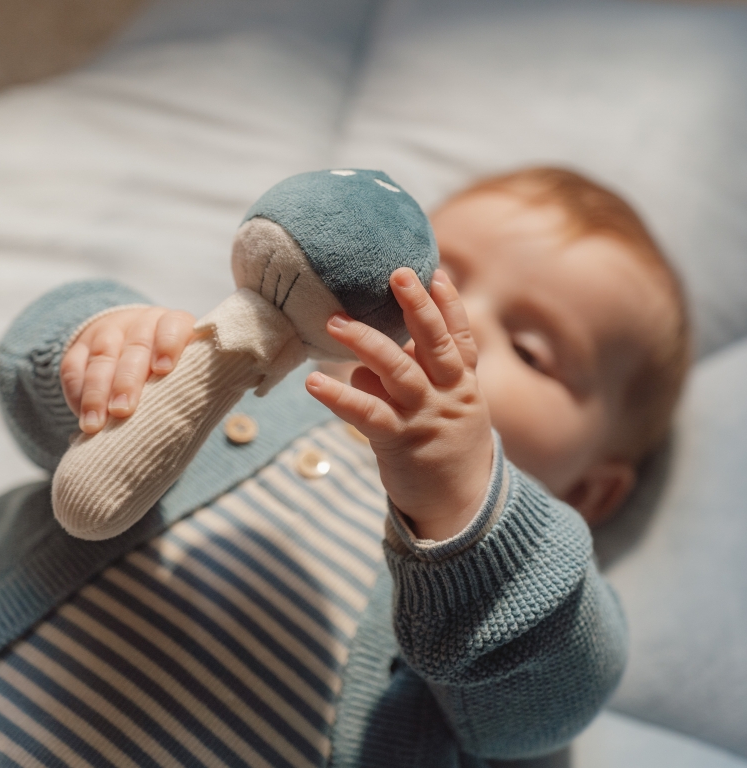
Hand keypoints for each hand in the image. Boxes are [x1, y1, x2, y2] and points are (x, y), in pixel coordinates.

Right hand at [61, 307, 196, 433]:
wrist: (135, 347)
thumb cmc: (174, 370)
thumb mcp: (187, 369)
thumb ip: (191, 381)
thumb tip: (192, 415)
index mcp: (174, 324)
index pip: (172, 325)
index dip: (168, 344)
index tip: (164, 369)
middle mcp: (141, 323)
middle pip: (134, 346)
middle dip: (127, 380)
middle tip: (123, 409)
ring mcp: (108, 332)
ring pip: (101, 357)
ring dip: (97, 392)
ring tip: (96, 424)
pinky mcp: (80, 347)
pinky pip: (73, 367)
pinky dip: (77, 393)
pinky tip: (82, 415)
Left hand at [306, 267, 493, 540]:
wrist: (461, 505)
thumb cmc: (445, 448)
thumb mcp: (446, 409)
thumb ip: (412, 382)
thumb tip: (361, 368)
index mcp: (462, 382)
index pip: (458, 336)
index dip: (448, 304)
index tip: (434, 272)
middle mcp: (447, 393)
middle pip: (434, 343)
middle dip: (417, 307)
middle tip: (397, 274)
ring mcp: (423, 416)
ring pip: (398, 371)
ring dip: (366, 342)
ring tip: (334, 322)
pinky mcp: (398, 441)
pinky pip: (367, 414)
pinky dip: (339, 397)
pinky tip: (314, 383)